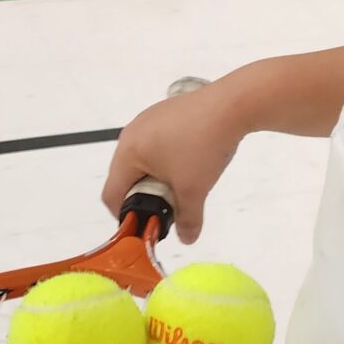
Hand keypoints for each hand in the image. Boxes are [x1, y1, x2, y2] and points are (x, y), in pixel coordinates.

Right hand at [103, 79, 245, 245]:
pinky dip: (168, 159)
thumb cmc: (203, 147)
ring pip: (143, 159)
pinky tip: (191, 159)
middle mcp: (131, 132)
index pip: (112, 194)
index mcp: (128, 151)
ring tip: (183, 182)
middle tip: (169, 206)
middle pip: (126, 176)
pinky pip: (157, 143)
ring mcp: (148, 119)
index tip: (148, 224)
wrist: (232, 104)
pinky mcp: (165, 112)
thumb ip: (188, 219)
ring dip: (158, 177)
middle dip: (145, 196)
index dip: (126, 215)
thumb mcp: (194, 189)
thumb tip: (187, 239)